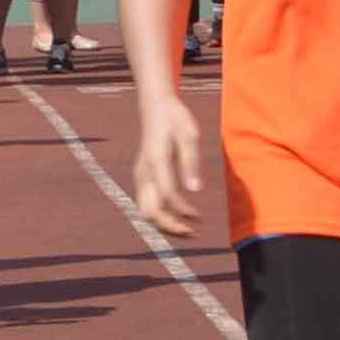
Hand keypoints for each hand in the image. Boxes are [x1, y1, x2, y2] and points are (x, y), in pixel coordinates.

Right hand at [128, 94, 214, 240]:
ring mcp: (140, 175)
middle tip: (194, 232)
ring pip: (145, 211)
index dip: (183, 209)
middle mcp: (143, 172)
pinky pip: (146, 203)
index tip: (199, 216)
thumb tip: (195, 190)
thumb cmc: (176, 119)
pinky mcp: (142, 177)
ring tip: (189, 229)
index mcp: (155, 161)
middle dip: (170, 226)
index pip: (167, 195)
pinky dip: (161, 215)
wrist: (156, 107)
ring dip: (165, 224)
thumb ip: (190, 163)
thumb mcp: (189, 136)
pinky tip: (180, 216)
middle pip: (149, 211)